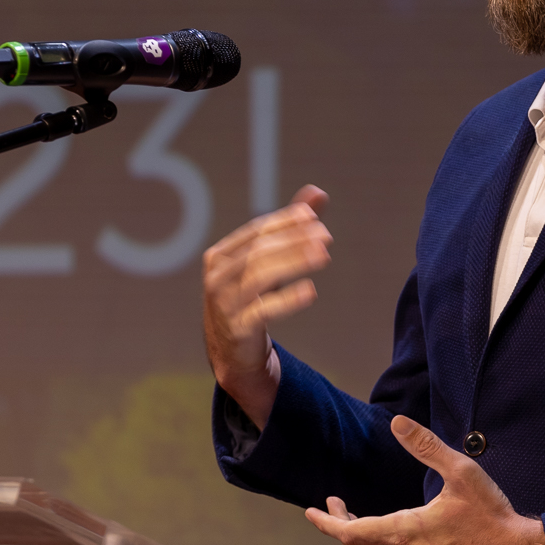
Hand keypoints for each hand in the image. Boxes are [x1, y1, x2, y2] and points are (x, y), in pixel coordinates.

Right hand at [202, 185, 331, 428]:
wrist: (232, 352)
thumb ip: (290, 228)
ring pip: (260, 276)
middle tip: (326, 236)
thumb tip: (318, 193)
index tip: (313, 216)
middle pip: (259, 251)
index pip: (257, 231)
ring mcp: (224, 303)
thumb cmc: (251, 298)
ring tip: (323, 256)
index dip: (285, 221)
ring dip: (293, 263)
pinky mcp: (237, 328)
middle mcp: (218, 277)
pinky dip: (287, 299)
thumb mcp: (266, 263)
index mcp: (221, 255)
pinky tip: (310, 291)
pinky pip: (263, 310)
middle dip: (294, 241)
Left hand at [304, 415, 544, 544]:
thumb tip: (398, 424)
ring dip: (360, 543)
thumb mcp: (461, 473)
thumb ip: (426, 447)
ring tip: (358, 523)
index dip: (326, 522)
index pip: (349, 532)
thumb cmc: (492, 517)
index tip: (312, 511)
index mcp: (406, 532)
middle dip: (340, 526)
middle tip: (336, 507)